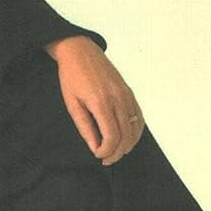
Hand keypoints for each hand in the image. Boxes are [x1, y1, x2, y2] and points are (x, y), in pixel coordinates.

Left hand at [45, 35, 144, 164]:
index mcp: (101, 102)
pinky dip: (136, 131)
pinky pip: (139, 117)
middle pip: (125, 135)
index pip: (112, 136)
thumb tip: (95, 147)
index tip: (98, 155)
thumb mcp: (72, 104)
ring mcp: (126, 94)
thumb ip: (85, 127)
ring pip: (135, 128)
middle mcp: (118, 98)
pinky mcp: (129, 92)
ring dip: (128, 144)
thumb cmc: (72, 76)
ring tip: (116, 152)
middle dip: (117, 152)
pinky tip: (128, 138)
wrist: (80, 51)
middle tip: (106, 159)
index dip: (106, 151)